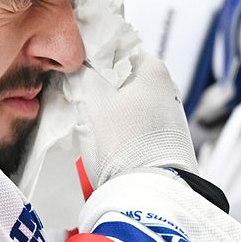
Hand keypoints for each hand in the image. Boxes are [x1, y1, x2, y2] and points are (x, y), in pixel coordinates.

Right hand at [68, 49, 197, 187]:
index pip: (116, 49)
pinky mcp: (164, 138)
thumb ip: (81, 74)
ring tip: (89, 123)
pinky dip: (118, 126)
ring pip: (125, 101)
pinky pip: (134, 122)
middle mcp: (166, 87)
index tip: (72, 70)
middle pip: (120, 76)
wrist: (149, 192)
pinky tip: (105, 139)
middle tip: (75, 98)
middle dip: (96, 86)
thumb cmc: (124, 142)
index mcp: (154, 68)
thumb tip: (76, 67)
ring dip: (105, 108)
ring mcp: (168, 114)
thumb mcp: (92, 99)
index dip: (91, 57)